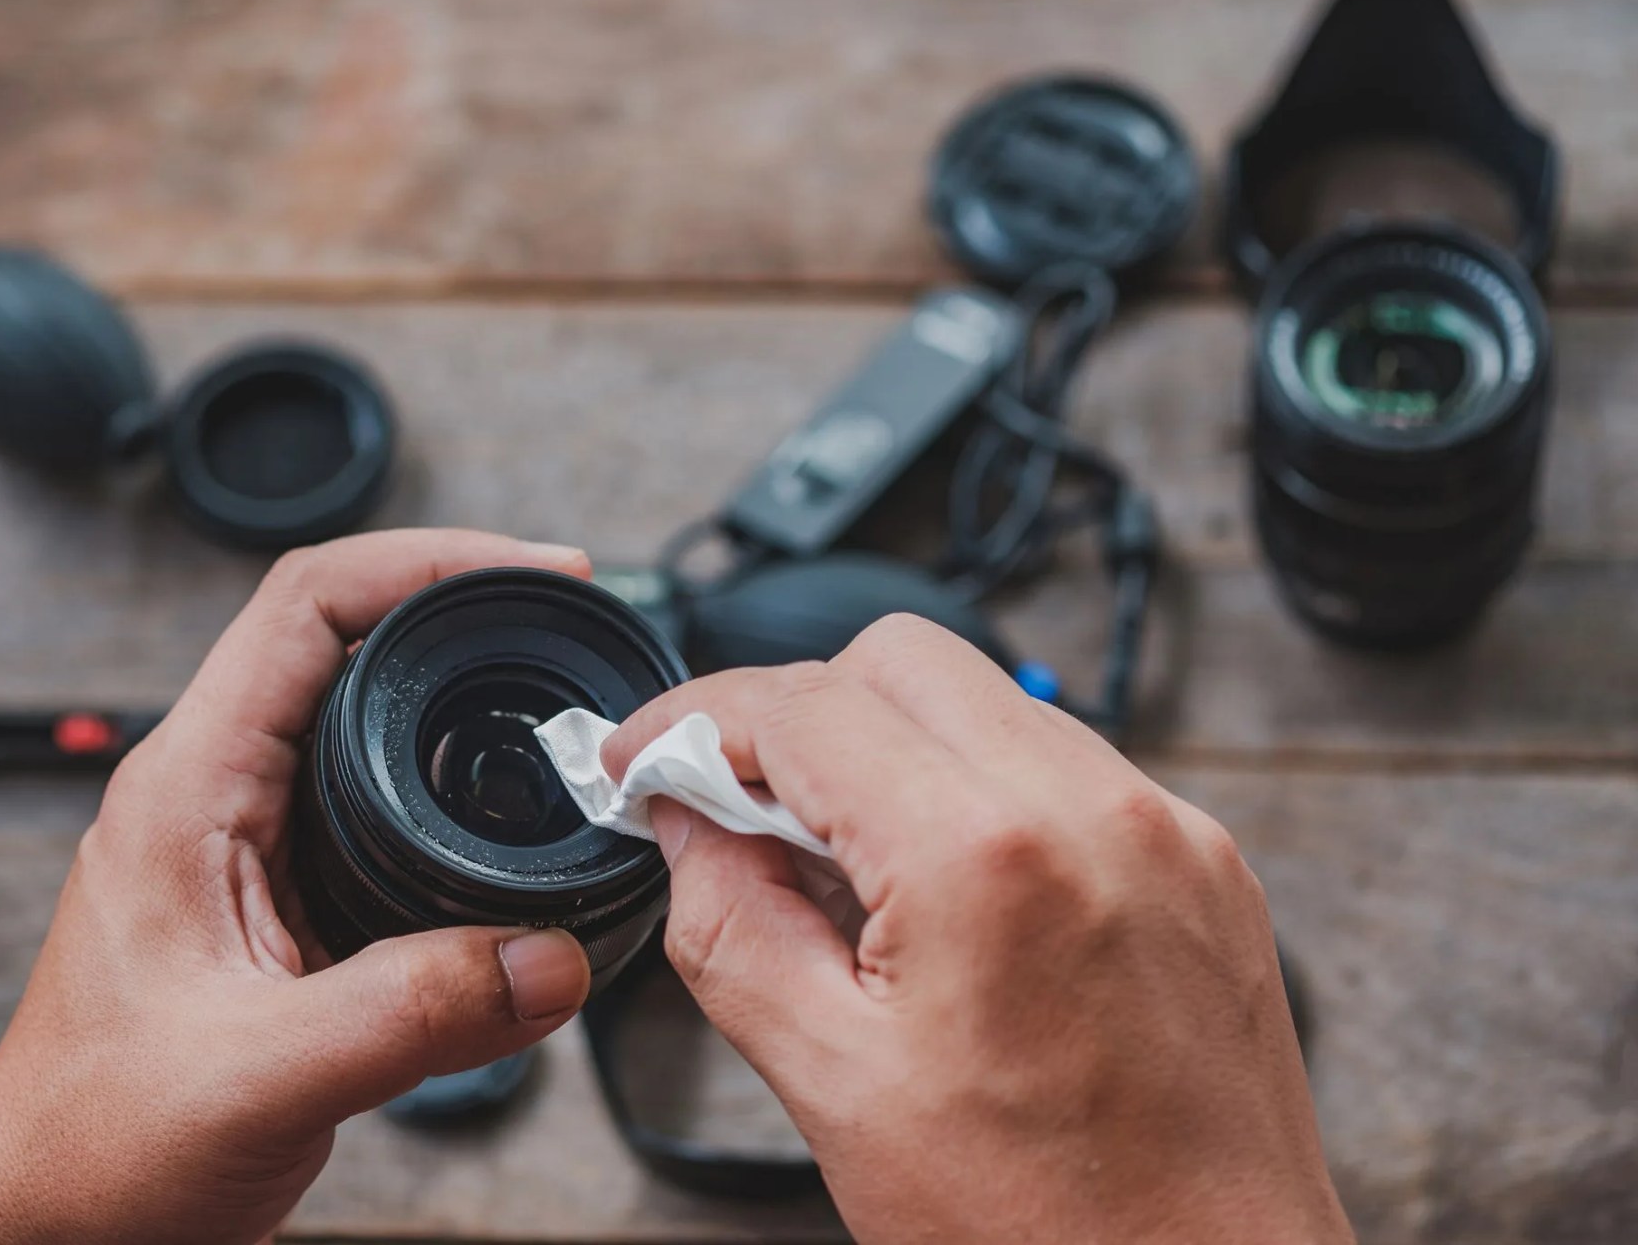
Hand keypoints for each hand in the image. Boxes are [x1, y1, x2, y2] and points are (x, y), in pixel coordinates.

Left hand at [0, 530, 598, 1244]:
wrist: (50, 1231)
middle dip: (463, 617)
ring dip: (463, 712)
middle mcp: (216, 800)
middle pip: (347, 645)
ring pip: (370, 734)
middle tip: (563, 621)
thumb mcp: (257, 1076)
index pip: (305, 608)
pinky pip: (384, 821)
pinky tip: (513, 838)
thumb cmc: (91, 1150)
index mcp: (187, 793)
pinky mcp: (284, 909)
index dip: (424, 562)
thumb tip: (553, 960)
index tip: (529, 567)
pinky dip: (459, 811)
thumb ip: (412, 1014)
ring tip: (554, 710)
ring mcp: (249, 852)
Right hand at [601, 615, 1350, 1244]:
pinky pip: (1063, 765)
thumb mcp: (835, 1088)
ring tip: (853, 880)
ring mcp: (1165, 829)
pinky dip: (980, 792)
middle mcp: (1093, 811)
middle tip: (744, 819)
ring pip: (986, 700)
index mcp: (987, 859)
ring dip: (891, 751)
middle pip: (898, 660)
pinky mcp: (1204, 861)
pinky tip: (949, 899)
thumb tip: (686, 825)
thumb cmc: (1045, 1230)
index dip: (694, 721)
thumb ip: (731, 928)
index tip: (645, 759)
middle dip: (798, 717)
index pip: (803, 705)